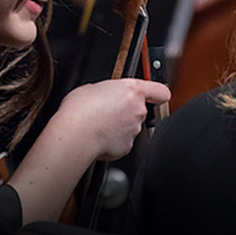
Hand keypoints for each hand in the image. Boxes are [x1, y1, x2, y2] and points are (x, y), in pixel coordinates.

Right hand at [54, 78, 170, 161]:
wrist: (75, 135)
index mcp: (132, 91)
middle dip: (126, 110)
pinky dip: (113, 140)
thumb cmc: (80, 110)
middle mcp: (138, 110)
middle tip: (107, 110)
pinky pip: (123, 141)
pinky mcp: (127, 147)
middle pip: (140, 109)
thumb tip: (104, 95)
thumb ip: (106, 90)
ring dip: (119, 125)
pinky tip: (98, 135)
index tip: (154, 94)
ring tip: (99, 124)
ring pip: (130, 126)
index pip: (160, 91)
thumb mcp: (91, 87)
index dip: (157, 93)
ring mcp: (134, 130)